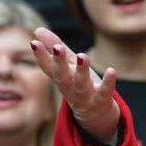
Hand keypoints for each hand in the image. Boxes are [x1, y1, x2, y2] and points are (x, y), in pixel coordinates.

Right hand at [31, 27, 119, 143]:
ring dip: (81, 70)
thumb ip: (56, 49)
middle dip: (58, 62)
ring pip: (81, 84)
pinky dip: (108, 82)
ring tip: (82, 55)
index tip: (33, 42)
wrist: (95, 116)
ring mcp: (85, 96)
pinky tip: (111, 70)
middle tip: (57, 47)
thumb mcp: (68, 66)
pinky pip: (104, 92)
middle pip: (61, 76)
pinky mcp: (101, 100)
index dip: (40, 56)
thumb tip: (37, 30)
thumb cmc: (79, 85)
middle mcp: (70, 88)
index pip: (47, 67)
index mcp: (61, 78)